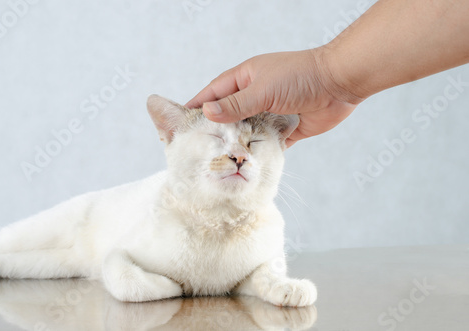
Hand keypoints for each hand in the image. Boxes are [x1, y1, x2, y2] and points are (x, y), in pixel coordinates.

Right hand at [185, 49, 362, 146]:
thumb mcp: (263, 89)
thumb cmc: (300, 77)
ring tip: (220, 162)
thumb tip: (207, 113)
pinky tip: (248, 166)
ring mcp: (270, 113)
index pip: (214, 94)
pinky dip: (259, 153)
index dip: (198, 107)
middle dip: (216, 131)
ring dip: (238, 145)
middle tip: (198, 149)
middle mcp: (255, 95)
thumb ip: (236, 104)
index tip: (182, 123)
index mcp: (245, 78)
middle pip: (229, 115)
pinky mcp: (285, 129)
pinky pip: (267, 143)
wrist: (340, 83)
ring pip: (247, 132)